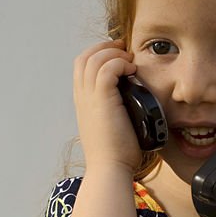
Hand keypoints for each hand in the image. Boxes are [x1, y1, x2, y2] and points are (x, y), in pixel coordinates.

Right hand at [72, 39, 141, 173]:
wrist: (110, 168)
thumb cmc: (116, 153)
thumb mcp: (111, 125)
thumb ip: (115, 109)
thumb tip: (133, 100)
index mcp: (83, 101)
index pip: (82, 66)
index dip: (99, 55)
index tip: (120, 58)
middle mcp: (82, 96)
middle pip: (84, 57)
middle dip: (105, 48)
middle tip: (125, 52)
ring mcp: (89, 98)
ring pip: (94, 58)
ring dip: (114, 54)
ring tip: (130, 63)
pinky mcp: (101, 100)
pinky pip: (106, 68)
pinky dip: (120, 64)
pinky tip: (132, 72)